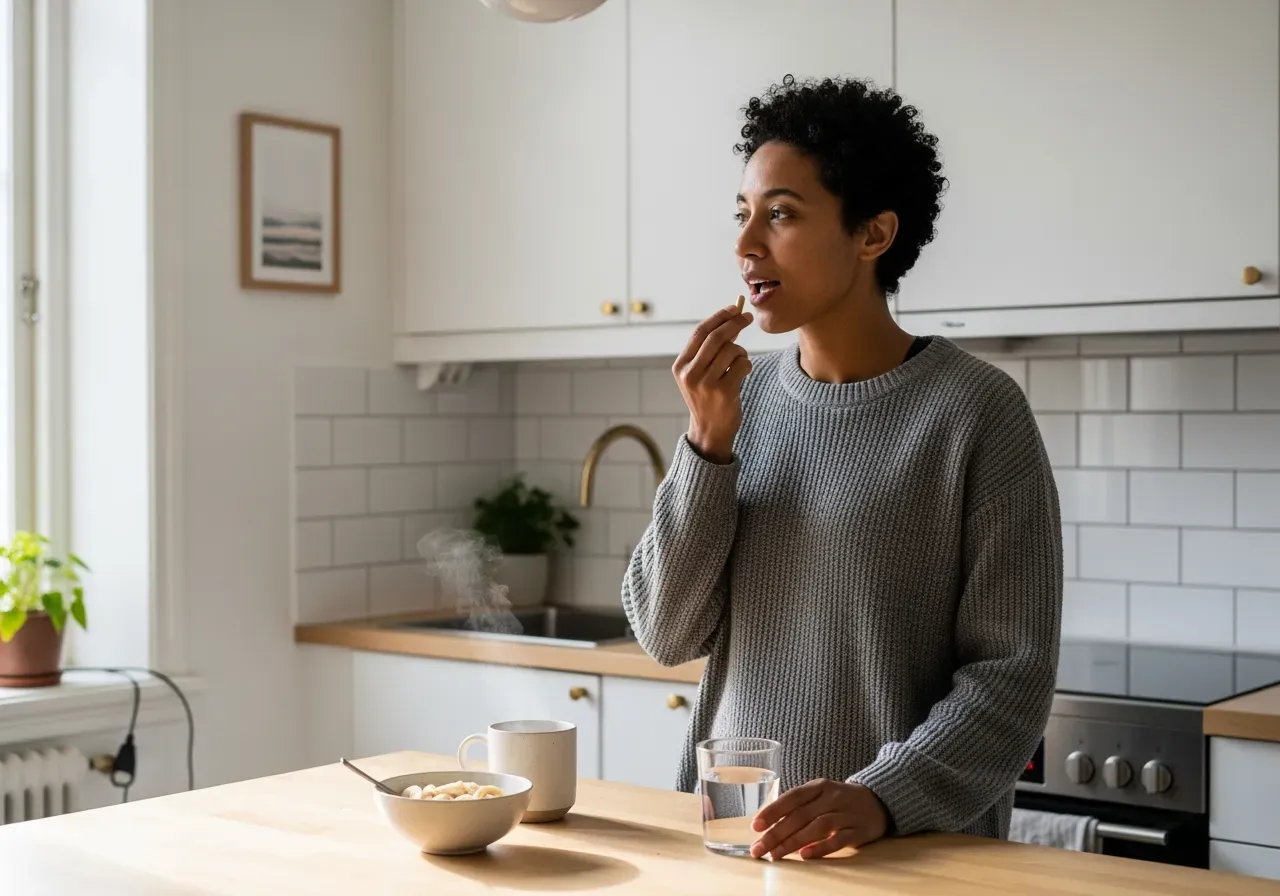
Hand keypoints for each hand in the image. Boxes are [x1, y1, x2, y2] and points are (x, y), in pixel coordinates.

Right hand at [673, 304, 752, 463]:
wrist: (710, 430)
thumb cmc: (708, 397)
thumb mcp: (700, 373)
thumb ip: (710, 350)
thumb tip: (731, 320)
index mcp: (681, 366)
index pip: (700, 332)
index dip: (719, 317)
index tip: (734, 308)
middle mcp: (690, 374)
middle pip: (716, 338)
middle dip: (735, 324)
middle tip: (748, 318)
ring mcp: (706, 384)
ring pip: (732, 351)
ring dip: (741, 352)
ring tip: (739, 363)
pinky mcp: (724, 393)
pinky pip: (743, 365)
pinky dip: (747, 365)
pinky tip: (742, 375)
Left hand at [749, 779, 887, 860]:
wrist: (879, 801)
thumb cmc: (840, 801)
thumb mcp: (821, 795)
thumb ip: (800, 808)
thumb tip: (770, 827)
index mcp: (819, 787)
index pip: (792, 797)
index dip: (773, 811)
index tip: (756, 826)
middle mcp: (831, 798)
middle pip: (800, 815)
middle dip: (776, 833)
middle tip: (759, 849)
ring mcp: (846, 814)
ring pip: (816, 827)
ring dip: (793, 842)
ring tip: (775, 855)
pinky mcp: (858, 831)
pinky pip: (838, 839)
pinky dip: (820, 848)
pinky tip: (805, 855)